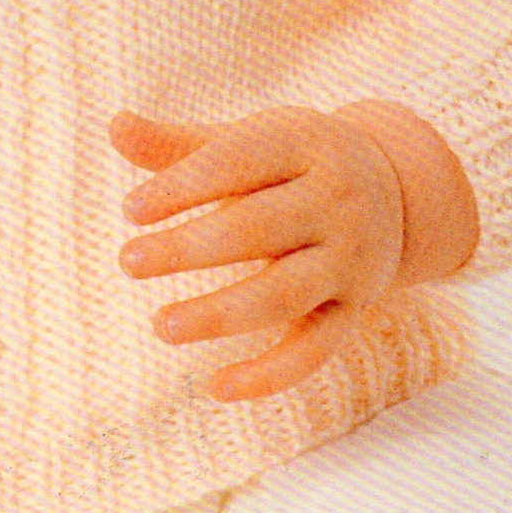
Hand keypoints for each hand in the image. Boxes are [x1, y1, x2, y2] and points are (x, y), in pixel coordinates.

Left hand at [110, 103, 474, 402]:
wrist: (396, 191)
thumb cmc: (294, 163)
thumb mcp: (248, 141)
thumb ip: (180, 145)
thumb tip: (115, 125)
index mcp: (305, 145)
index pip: (238, 162)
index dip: (183, 186)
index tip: (130, 209)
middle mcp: (335, 202)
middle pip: (258, 229)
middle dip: (190, 248)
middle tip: (127, 261)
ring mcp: (348, 260)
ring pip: (283, 294)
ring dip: (221, 313)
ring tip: (162, 325)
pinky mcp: (353, 309)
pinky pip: (314, 350)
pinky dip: (270, 375)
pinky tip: (217, 387)